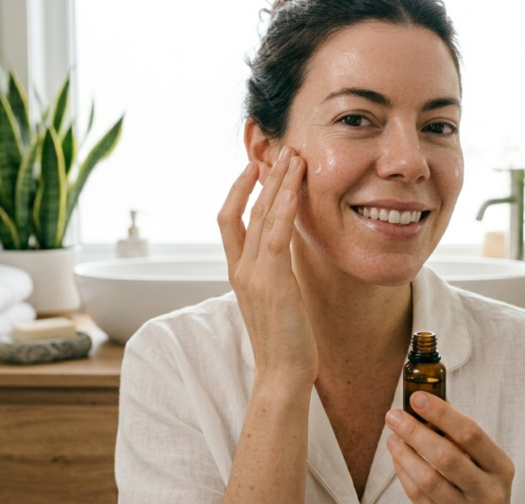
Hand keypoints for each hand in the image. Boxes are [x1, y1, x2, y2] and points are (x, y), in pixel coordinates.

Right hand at [217, 147, 316, 386]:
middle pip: (245, 210)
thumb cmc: (285, 342)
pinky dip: (284, 209)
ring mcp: (254, 275)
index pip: (230, 220)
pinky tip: (294, 188)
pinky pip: (276, 236)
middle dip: (264, 177)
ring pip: (260, 216)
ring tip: (293, 157)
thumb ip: (275, 272)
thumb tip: (286, 249)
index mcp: (238, 272)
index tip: (255, 167)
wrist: (282, 375)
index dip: (239, 190)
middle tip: (281, 150)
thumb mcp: (276, 299)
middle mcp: (241, 269)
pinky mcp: (273, 282)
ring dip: (278, 183)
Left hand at [385, 392, 514, 502]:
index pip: (470, 433)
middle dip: (415, 432)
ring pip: (429, 480)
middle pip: (446, 457)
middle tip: (394, 416)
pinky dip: (404, 474)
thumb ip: (460, 432)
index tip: (417, 398)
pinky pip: (418, 496)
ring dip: (405, 454)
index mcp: (499, 466)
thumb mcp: (484, 459)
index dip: (441, 414)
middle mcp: (487, 490)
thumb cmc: (482, 482)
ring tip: (392, 437)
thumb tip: (428, 398)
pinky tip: (398, 459)